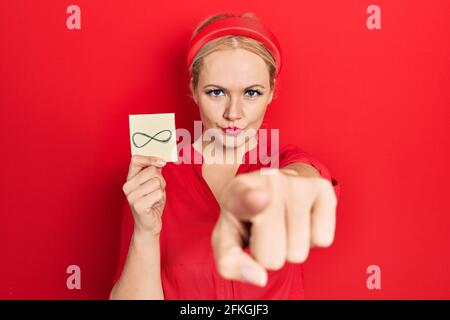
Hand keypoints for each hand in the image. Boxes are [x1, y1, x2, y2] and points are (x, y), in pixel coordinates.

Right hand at [122, 155, 166, 235]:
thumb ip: (154, 172)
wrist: (148, 225)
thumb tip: (159, 161)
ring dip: (161, 190)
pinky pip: (158, 193)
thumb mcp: (153, 185)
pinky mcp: (138, 205)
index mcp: (130, 179)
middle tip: (157, 190)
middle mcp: (127, 186)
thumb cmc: (151, 204)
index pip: (135, 160)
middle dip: (160, 180)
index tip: (161, 162)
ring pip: (157, 182)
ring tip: (155, 198)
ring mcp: (131, 196)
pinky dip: (160, 198)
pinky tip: (154, 205)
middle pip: (152, 171)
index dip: (150, 158)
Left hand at [211, 168, 336, 285]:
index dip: (251, 201)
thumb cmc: (244, 220)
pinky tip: (299, 221)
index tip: (262, 199)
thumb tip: (259, 278)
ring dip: (290, 248)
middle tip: (265, 232)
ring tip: (282, 225)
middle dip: (269, 254)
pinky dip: (311, 240)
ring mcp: (297, 183)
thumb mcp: (226, 239)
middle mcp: (269, 180)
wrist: (266, 190)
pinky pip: (323, 240)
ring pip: (298, 251)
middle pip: (272, 255)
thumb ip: (230, 262)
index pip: (243, 198)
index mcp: (236, 191)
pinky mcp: (322, 189)